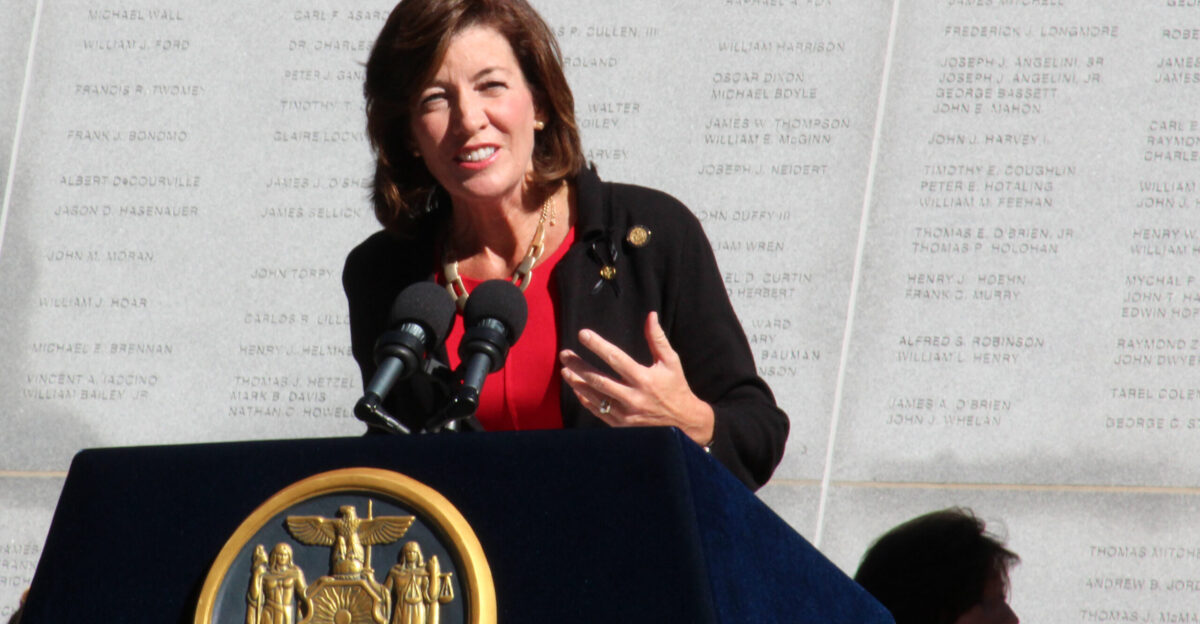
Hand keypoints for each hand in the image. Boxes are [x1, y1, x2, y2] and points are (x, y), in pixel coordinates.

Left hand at [558, 311, 714, 446]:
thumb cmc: (676, 386)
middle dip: (579, 366)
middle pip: (599, 379)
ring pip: (595, 397)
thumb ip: (658, 339)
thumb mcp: (671, 361)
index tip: (582, 334)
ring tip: (565, 370)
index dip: (597, 345)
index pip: (615, 358)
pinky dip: (586, 400)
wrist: (683, 422)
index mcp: (644, 379)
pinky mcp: (622, 425)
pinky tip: (577, 389)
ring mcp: (626, 414)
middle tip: (564, 354)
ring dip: (578, 383)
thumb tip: (650, 315)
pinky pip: (599, 411)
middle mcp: (633, 397)